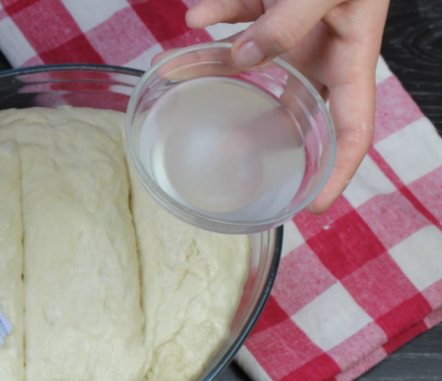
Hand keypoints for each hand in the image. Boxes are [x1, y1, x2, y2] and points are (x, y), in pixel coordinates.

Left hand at [183, 0, 390, 213]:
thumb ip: (286, 24)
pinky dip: (214, 17)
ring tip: (183, 72)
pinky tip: (193, 19)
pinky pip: (238, 15)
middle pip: (291, 105)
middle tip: (224, 154)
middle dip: (258, 129)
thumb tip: (242, 59)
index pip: (353, 129)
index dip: (338, 172)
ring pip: (251, 60)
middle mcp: (321, 47)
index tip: (313, 206)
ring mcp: (293, 24)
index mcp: (350, 54)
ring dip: (216, 66)